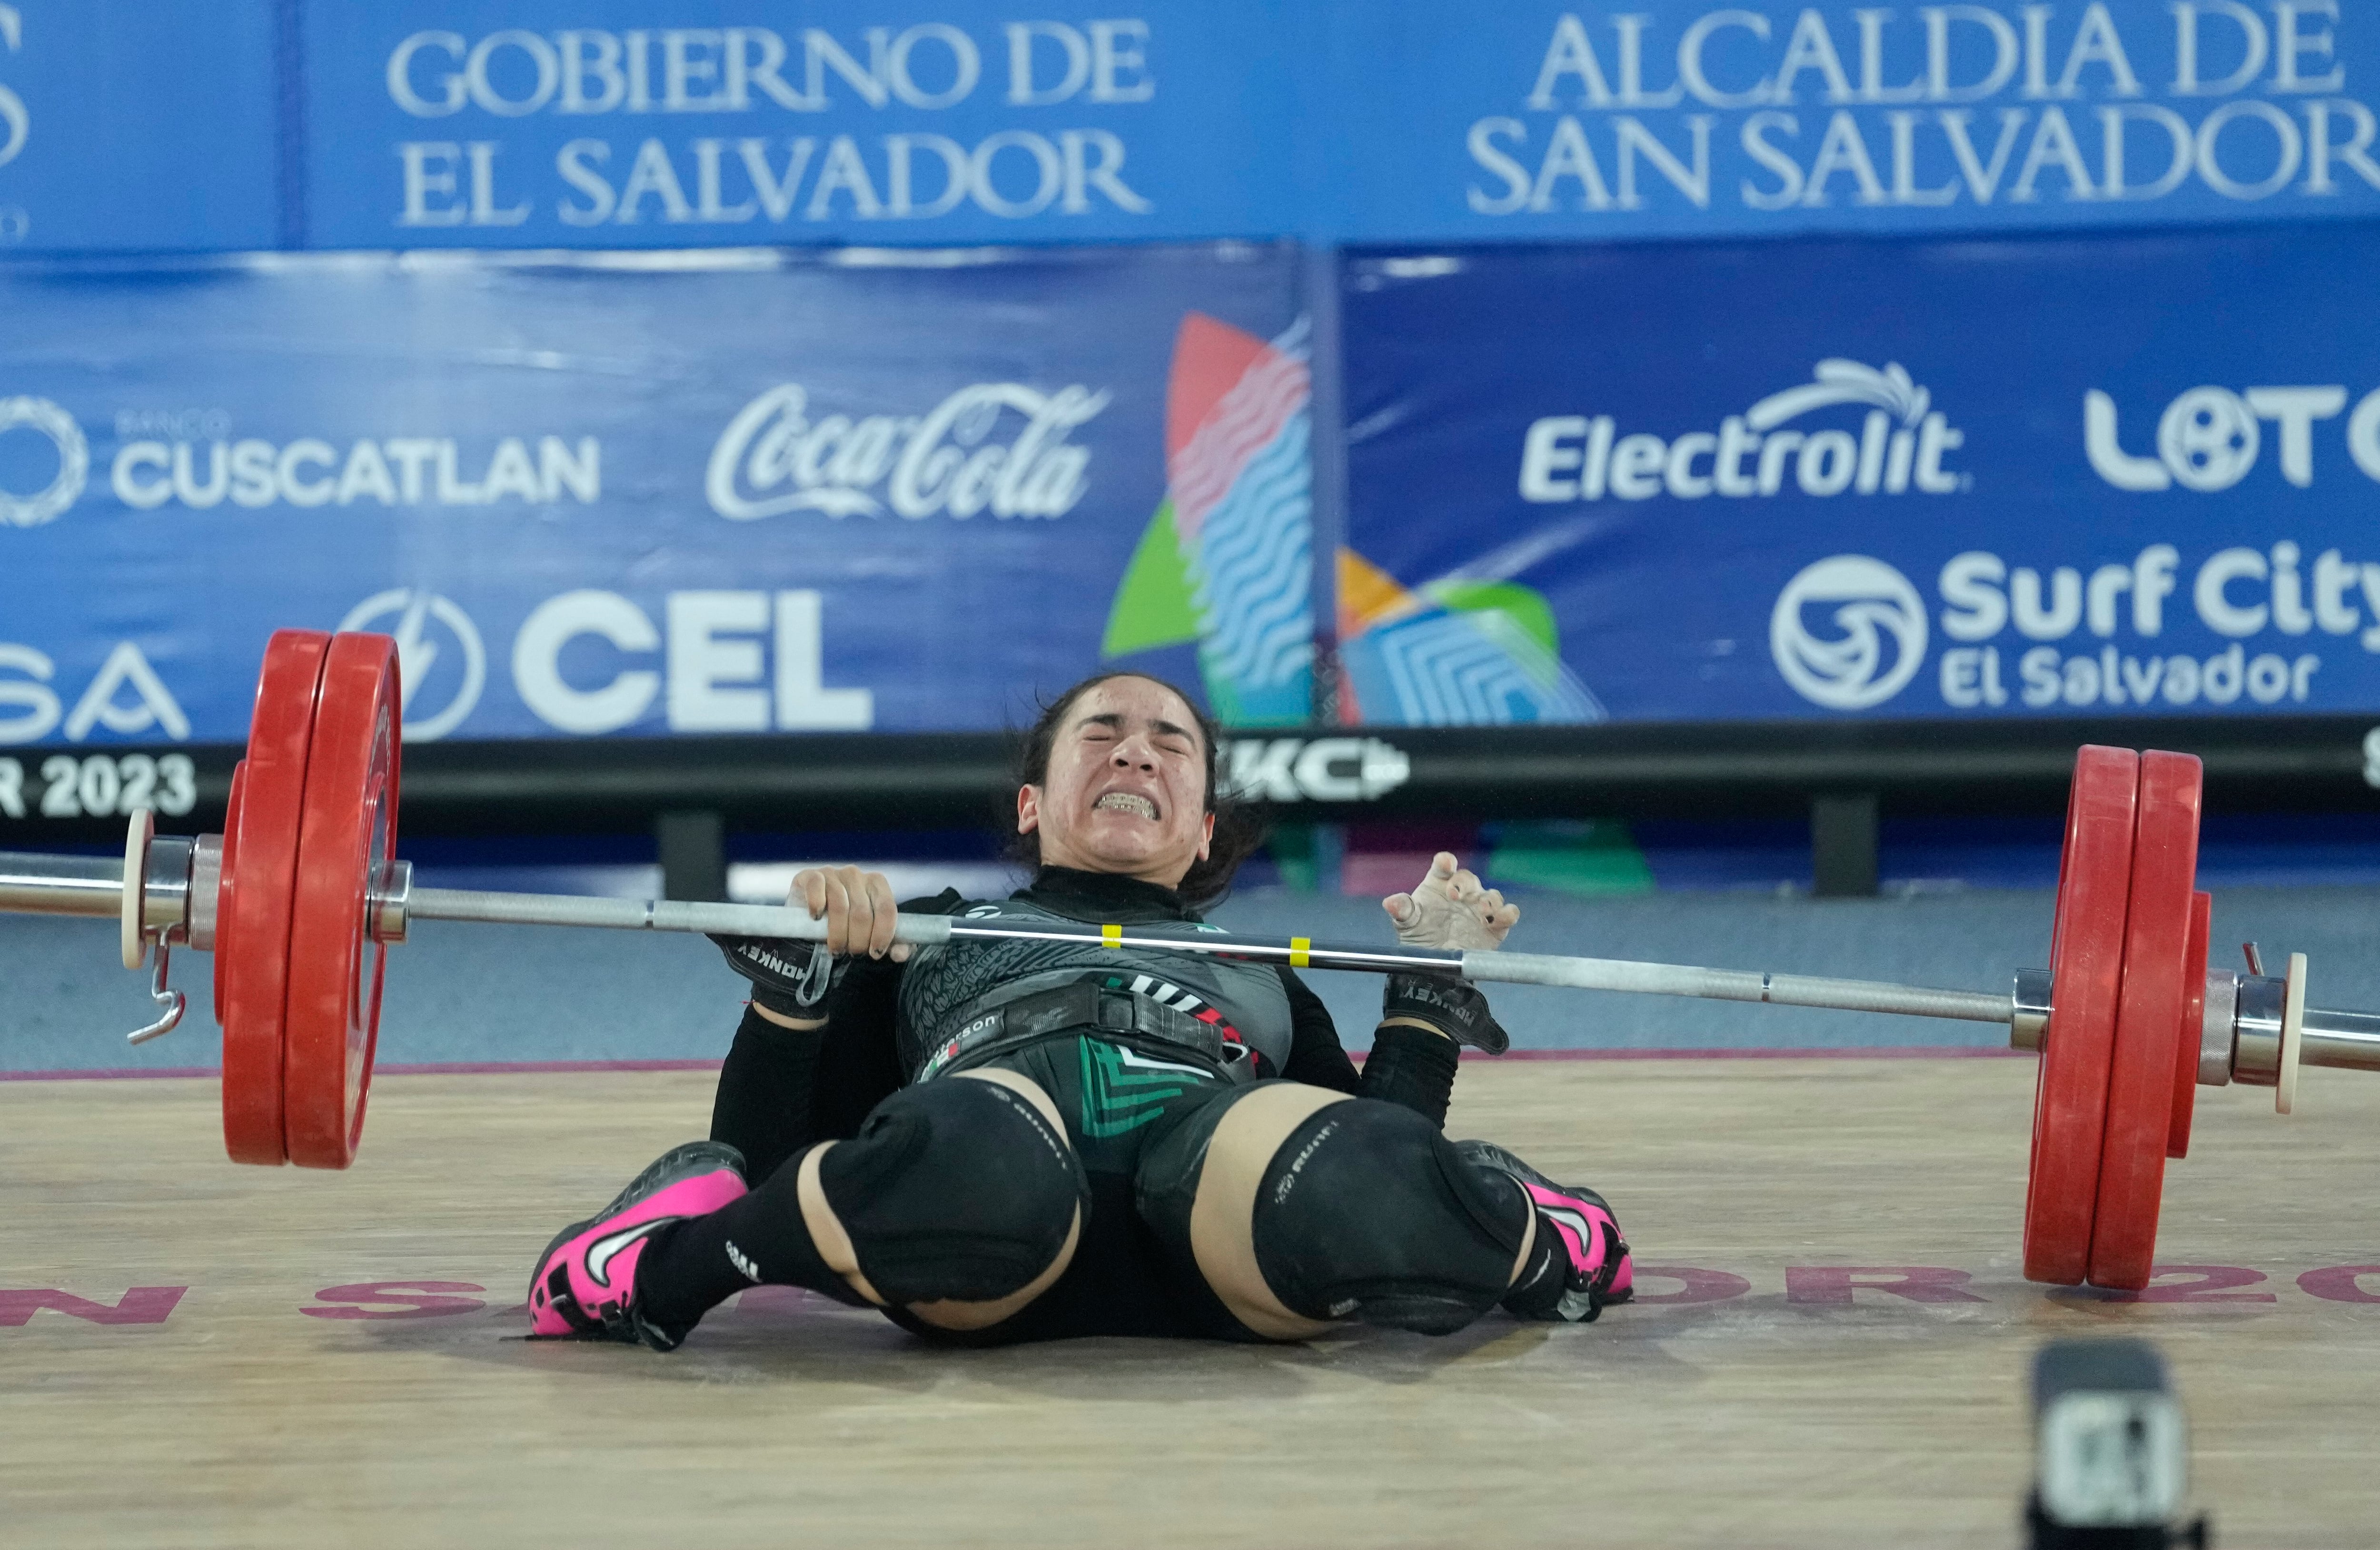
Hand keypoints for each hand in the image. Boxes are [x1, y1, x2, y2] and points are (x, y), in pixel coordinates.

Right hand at [790, 865, 911, 961]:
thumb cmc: (845, 923)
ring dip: (838, 935)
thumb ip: (891, 944)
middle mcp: (856, 875)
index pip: (887, 909)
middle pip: (862, 913)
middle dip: (859, 941)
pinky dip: (817, 905)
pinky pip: (816, 888)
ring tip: (836, 949)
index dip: (883, 934)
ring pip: (840, 907)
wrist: (809, 912)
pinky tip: (816, 919)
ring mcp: (833, 873)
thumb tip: (900, 954)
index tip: (875, 953)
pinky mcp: (810, 875)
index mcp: (877, 884)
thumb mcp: (871, 934)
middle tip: (853, 954)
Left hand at [1382, 852, 1517, 951]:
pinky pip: (1508, 914)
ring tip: (1482, 910)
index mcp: (1439, 884)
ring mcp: (1480, 908)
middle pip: (1468, 878)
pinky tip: (1499, 919)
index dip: (1446, 862)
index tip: (1446, 865)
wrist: (1436, 966)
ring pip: (1492, 894)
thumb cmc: (1420, 938)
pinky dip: (1508, 914)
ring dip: (1489, 899)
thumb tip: (1390, 903)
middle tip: (1455, 895)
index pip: (1444, 865)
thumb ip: (1402, 911)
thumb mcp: (1406, 925)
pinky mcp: (1496, 926)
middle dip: (1464, 883)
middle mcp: (1462, 892)